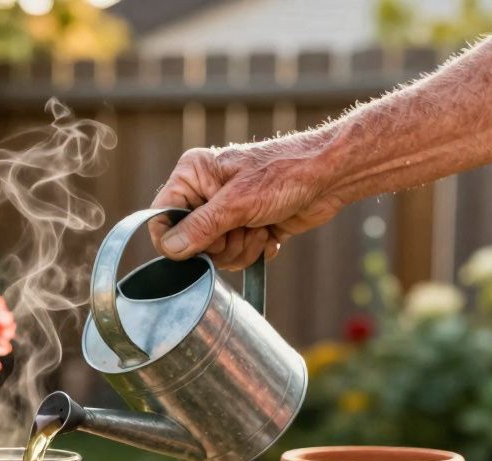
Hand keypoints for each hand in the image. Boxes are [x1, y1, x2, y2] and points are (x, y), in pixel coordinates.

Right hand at [148, 135, 343, 269]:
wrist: (330, 176)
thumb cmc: (286, 174)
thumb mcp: (238, 202)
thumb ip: (201, 227)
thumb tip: (170, 248)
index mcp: (193, 175)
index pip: (161, 216)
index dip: (175, 238)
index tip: (199, 245)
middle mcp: (204, 193)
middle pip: (189, 242)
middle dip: (221, 244)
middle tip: (243, 226)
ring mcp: (226, 213)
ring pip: (215, 255)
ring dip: (242, 248)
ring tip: (262, 226)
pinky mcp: (246, 228)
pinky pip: (237, 257)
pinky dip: (256, 250)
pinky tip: (272, 231)